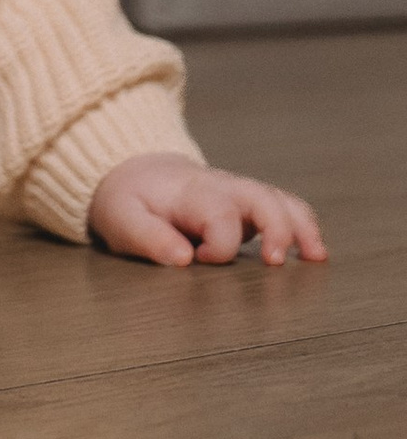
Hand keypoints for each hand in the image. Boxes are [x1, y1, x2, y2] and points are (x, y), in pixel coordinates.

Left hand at [88, 154, 326, 271]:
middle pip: (260, 197)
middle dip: (276, 228)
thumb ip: (148, 238)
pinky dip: (304, 228)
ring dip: (301, 227)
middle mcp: (222, 188)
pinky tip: (316, 255)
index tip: (201, 261)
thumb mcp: (122, 218)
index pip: (219, 215)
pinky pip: (285, 209)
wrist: (137, 173)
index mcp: (190, 192)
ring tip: (316, 258)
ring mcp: (239, 196)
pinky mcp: (249, 208)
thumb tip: (183, 259)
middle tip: (276, 264)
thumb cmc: (130, 201)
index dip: (219, 244)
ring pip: (280, 200)